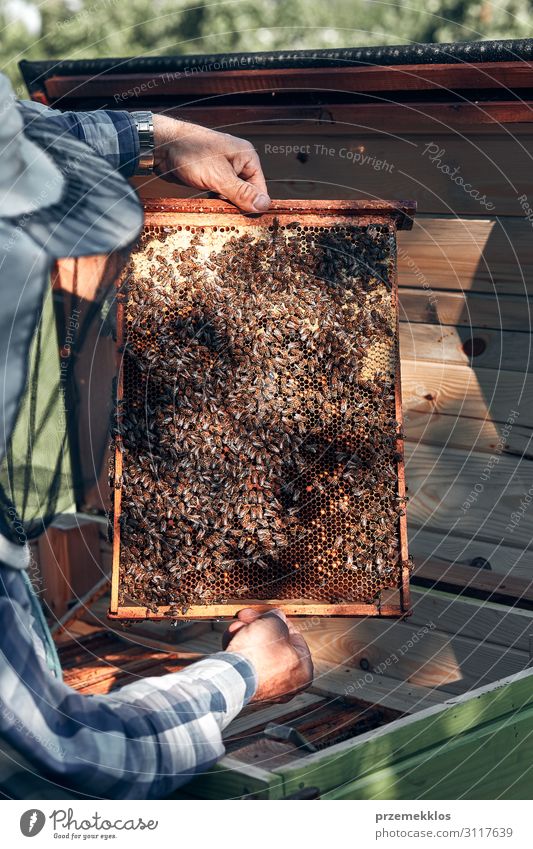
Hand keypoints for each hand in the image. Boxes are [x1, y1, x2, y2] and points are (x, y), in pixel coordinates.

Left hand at [152, 114, 270, 213]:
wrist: (162, 145)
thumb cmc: (190, 152)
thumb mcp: (219, 176)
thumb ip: (242, 193)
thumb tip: (263, 205)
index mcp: (247, 158)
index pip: (260, 189)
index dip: (253, 205)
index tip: (246, 218)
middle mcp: (238, 163)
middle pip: (247, 194)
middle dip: (237, 205)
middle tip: (227, 212)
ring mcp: (224, 170)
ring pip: (232, 196)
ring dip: (225, 204)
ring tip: (214, 204)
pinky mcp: (211, 176)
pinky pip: (219, 194)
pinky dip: (215, 201)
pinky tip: (208, 202)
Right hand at [222, 608, 312, 702]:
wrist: (233, 676)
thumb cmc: (260, 651)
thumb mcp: (274, 624)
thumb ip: (277, 617)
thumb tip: (276, 616)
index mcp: (303, 670)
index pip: (295, 639)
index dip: (280, 621)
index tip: (268, 612)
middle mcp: (288, 683)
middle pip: (273, 645)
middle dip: (257, 627)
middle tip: (246, 616)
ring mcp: (268, 688)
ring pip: (258, 653)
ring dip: (245, 635)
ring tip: (235, 627)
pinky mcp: (248, 690)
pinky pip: (246, 665)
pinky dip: (239, 651)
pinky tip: (230, 638)